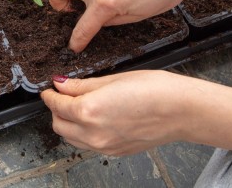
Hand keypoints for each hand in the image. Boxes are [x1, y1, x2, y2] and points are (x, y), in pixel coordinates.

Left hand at [40, 71, 187, 155]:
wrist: (182, 110)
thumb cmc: (153, 89)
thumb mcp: (112, 79)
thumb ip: (82, 85)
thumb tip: (61, 84)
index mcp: (89, 111)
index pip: (56, 105)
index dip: (49, 94)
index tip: (49, 88)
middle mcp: (93, 133)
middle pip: (59, 125)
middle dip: (56, 110)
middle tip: (62, 95)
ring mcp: (104, 147)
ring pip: (71, 139)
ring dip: (67, 123)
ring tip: (77, 106)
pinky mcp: (115, 152)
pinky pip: (88, 145)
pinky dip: (82, 133)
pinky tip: (94, 119)